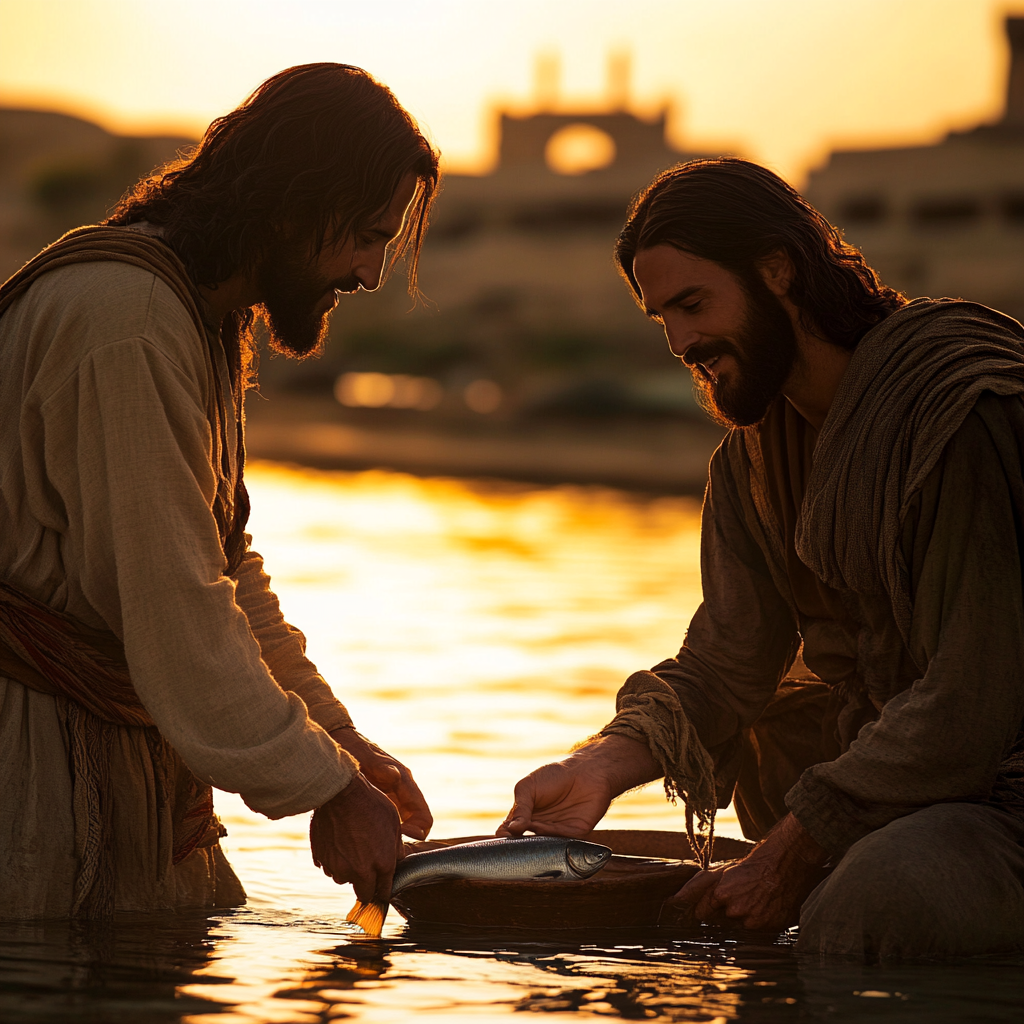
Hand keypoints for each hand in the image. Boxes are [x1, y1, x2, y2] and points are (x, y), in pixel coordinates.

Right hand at [310, 774, 403, 902]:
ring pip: (344, 879)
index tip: (381, 888)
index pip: (384, 892)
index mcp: (382, 863)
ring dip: (349, 871)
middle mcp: (360, 871)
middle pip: (364, 894)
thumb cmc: (371, 804)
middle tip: (366, 870)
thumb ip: (396, 847)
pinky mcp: (321, 860)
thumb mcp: (394, 822)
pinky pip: (329, 867)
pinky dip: (334, 860)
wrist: (340, 793)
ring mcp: (338, 867)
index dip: (383, 891)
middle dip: (367, 886)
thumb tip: (397, 859)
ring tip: (351, 848)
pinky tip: (338, 842)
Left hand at [330, 728, 432, 839]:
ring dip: (392, 839)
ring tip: (373, 847)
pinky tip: (364, 841)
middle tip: (383, 847)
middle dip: (404, 840)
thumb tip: (394, 775)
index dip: (418, 831)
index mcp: (405, 784)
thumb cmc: (354, 750)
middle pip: (415, 826)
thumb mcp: (366, 758)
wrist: (340, 742)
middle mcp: (402, 793)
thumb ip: (381, 766)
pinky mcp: (378, 803)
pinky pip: (387, 824)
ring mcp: (390, 799)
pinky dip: (381, 835)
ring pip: (401, 827)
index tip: (400, 835)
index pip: (424, 817)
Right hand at [497, 734, 659, 837]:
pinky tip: (540, 826)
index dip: (504, 835)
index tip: (500, 835)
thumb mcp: (529, 787)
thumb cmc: (554, 776)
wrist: (586, 771)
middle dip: (517, 842)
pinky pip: (560, 842)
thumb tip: (512, 829)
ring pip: (541, 846)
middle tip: (511, 837)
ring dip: (532, 840)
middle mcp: (540, 828)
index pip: (510, 831)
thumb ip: (521, 808)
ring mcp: (556, 833)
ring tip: (526, 828)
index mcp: (526, 816)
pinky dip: (549, 835)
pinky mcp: (574, 835)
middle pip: (524, 843)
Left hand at [667, 813, 829, 929]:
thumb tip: (674, 900)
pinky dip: (760, 924)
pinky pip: (758, 933)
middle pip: (723, 921)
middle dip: (728, 913)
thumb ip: (697, 886)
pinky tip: (765, 908)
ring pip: (741, 927)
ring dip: (745, 919)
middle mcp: (735, 911)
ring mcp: (753, 921)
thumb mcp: (721, 871)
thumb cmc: (750, 866)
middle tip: (742, 897)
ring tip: (755, 901)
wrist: (784, 864)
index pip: (703, 914)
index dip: (707, 909)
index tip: (710, 907)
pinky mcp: (769, 929)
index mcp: (720, 895)